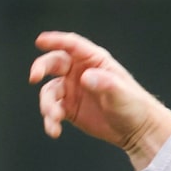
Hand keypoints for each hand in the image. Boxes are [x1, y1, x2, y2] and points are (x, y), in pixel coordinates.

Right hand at [29, 31, 170, 168]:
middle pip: (53, 63)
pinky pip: (53, 111)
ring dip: (47, 104)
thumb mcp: (121, 93)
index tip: (40, 41)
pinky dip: (50, 120)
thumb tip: (85, 78)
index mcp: (94, 61)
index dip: (55, 40)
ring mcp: (73, 90)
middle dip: (41, 67)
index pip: (72, 45)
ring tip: (54, 119)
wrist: (136, 130)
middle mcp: (80, 72)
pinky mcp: (69, 109)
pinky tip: (54, 131)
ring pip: (49, 91)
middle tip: (34, 77)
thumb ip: (104, 83)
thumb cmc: (134, 106)